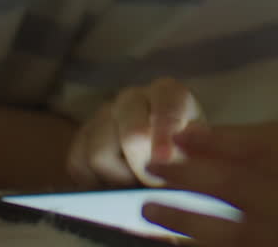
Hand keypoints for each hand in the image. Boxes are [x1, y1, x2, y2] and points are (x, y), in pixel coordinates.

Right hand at [67, 77, 202, 187]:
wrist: (161, 152)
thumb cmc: (186, 148)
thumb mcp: (199, 148)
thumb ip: (189, 152)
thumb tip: (169, 161)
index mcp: (168, 93)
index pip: (167, 109)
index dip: (164, 134)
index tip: (164, 158)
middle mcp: (132, 98)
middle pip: (131, 135)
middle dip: (144, 167)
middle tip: (155, 184)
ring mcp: (103, 115)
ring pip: (99, 155)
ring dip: (120, 178)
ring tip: (136, 183)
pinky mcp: (81, 137)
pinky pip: (78, 165)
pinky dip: (95, 182)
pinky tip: (116, 181)